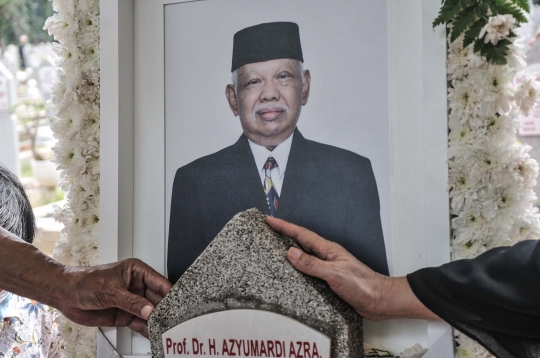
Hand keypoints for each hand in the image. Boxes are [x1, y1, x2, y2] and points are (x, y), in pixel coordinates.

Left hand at [59, 259, 171, 337]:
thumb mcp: (110, 291)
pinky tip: (154, 333)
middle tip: (175, 320)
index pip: (160, 283)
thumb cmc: (84, 282)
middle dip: (166, 309)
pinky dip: (147, 329)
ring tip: (167, 329)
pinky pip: (140, 323)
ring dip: (158, 321)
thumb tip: (149, 310)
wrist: (64, 294)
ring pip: (150, 312)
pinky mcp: (124, 315)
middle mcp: (137, 286)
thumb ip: (131, 302)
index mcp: (137, 272)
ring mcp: (131, 301)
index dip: (170, 293)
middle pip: (158, 299)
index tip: (178, 304)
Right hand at [266, 216, 437, 320]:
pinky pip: (309, 271)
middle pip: (301, 242)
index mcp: (328, 250)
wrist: (380, 301)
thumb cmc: (362, 285)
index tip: (269, 220)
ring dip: (290, 252)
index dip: (284, 227)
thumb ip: (312, 264)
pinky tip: (292, 274)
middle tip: (267, 230)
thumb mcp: (335, 274)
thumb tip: (290, 253)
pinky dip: (298, 269)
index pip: (301, 235)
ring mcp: (328, 268)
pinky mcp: (329, 281)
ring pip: (304, 257)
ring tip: (273, 249)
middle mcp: (326, 257)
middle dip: (283, 235)